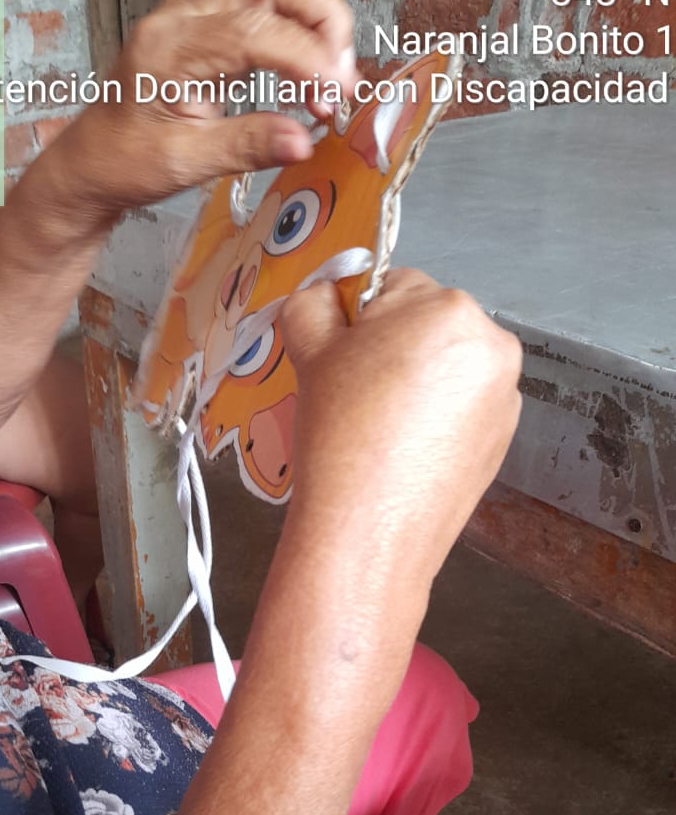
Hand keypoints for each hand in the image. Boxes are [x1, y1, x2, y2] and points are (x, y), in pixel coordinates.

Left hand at [50, 0, 356, 219]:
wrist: (91, 162)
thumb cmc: (125, 161)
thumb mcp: (185, 163)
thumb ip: (247, 146)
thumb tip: (303, 140)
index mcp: (172, 46)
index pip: (256, 30)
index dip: (308, 58)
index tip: (338, 92)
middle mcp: (185, 16)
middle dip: (323, 20)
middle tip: (341, 79)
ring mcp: (197, 14)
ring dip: (316, 21)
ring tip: (329, 79)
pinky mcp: (209, 25)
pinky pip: (265, 4)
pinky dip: (298, 30)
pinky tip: (307, 75)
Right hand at [279, 271, 522, 578]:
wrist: (367, 530)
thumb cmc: (340, 435)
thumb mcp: (310, 352)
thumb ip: (312, 303)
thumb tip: (323, 291)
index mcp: (449, 308)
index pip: (393, 285)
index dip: (357, 321)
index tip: (338, 360)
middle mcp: (492, 344)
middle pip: (425, 324)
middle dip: (391, 350)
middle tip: (354, 397)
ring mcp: (505, 394)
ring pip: (444, 366)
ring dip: (414, 382)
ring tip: (377, 427)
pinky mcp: (503, 438)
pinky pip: (461, 407)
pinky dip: (434, 417)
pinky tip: (403, 449)